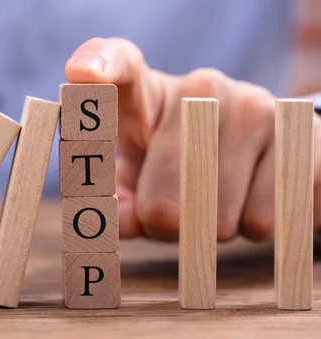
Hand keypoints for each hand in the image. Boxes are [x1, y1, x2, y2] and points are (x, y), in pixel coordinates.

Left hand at [65, 37, 320, 241]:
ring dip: (210, 231)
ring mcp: (254, 107)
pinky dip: (252, 229)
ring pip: (214, 221)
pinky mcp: (302, 138)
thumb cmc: (176, 170)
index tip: (81, 74)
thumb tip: (119, 219)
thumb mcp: (137, 181)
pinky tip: (252, 198)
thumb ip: (117, 201)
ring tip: (216, 199)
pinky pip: (261, 222)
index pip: (122, 66)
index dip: (101, 67)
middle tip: (174, 209)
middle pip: (162, 203)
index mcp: (148, 96)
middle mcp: (200, 89)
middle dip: (165, 227)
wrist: (259, 155)